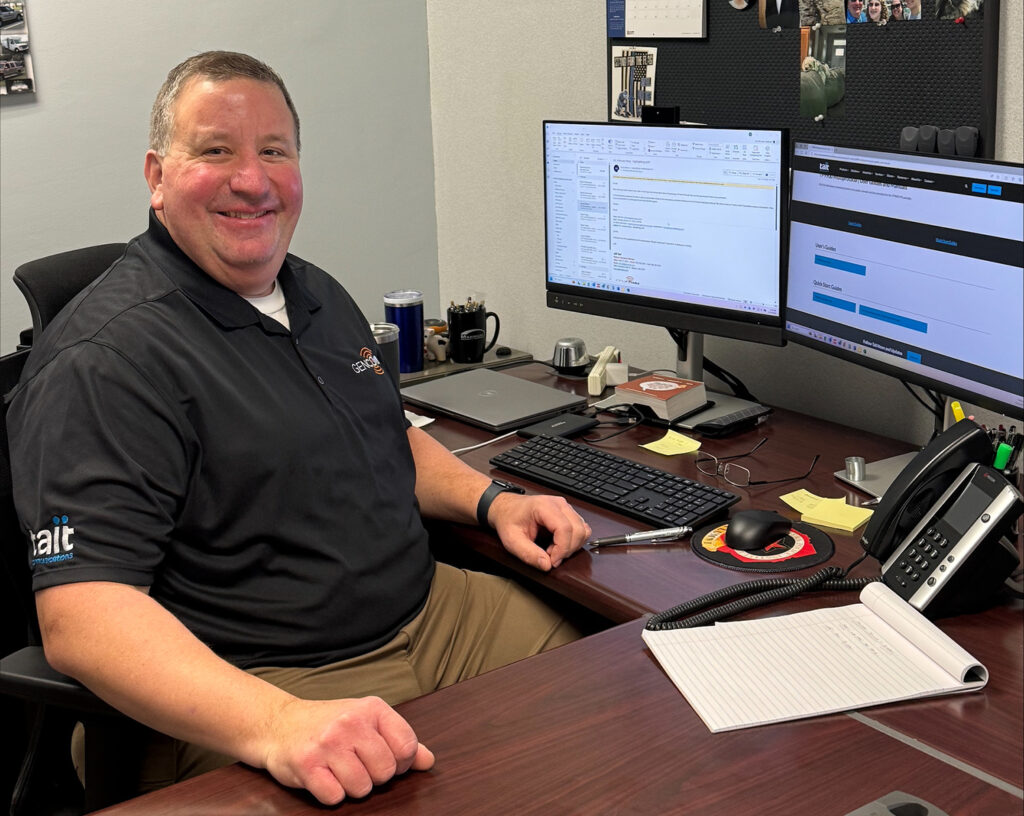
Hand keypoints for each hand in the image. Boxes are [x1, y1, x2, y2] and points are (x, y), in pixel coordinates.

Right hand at [262, 696, 433, 804]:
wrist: (279, 723)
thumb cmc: (329, 724)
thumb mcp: (368, 722)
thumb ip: (400, 740)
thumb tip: (428, 761)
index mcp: (373, 708)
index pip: (407, 747)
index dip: (399, 762)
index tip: (382, 758)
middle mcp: (351, 722)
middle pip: (386, 772)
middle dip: (373, 776)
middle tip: (355, 763)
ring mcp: (328, 743)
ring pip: (362, 788)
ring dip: (351, 786)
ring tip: (338, 768)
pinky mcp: (306, 764)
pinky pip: (335, 797)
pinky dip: (330, 793)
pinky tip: (323, 775)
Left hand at [489, 492, 590, 570]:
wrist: (507, 508)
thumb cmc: (509, 520)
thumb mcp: (512, 540)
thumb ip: (528, 554)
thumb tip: (546, 565)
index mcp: (544, 506)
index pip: (565, 529)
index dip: (562, 549)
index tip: (552, 561)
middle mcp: (558, 504)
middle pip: (578, 530)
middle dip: (567, 549)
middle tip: (551, 557)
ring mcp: (565, 507)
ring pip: (583, 530)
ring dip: (572, 546)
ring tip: (554, 550)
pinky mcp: (568, 512)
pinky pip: (581, 528)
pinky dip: (574, 541)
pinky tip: (559, 545)